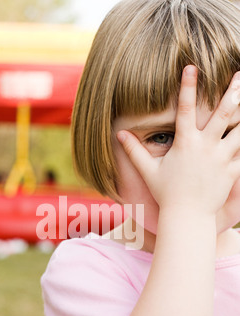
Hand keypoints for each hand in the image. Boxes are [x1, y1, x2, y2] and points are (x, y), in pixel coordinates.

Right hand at [117, 66, 239, 216]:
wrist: (187, 217)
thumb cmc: (167, 194)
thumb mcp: (149, 171)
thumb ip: (134, 151)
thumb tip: (119, 135)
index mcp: (185, 143)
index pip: (185, 109)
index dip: (187, 86)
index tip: (191, 67)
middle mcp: (205, 147)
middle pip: (222, 113)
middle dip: (233, 92)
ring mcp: (221, 158)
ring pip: (239, 130)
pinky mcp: (232, 171)